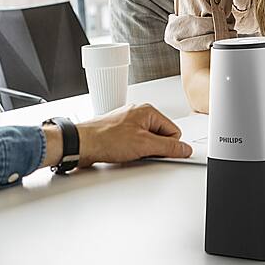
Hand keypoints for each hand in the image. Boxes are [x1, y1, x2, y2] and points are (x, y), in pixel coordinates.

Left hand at [42, 103, 191, 168]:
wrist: (80, 144)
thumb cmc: (105, 138)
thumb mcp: (144, 145)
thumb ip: (168, 147)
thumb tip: (184, 148)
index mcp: (148, 111)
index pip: (173, 131)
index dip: (167, 146)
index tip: (157, 152)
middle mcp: (138, 113)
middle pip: (160, 136)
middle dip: (153, 148)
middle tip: (140, 152)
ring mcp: (128, 123)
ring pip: (147, 141)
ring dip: (141, 150)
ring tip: (128, 152)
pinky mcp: (119, 132)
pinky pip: (135, 143)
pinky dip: (131, 151)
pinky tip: (122, 153)